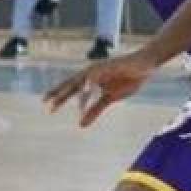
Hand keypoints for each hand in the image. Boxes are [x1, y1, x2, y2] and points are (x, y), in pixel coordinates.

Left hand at [44, 50, 158, 126]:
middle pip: (70, 84)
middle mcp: (90, 73)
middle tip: (47, 105)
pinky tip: (84, 89)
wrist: (145, 65)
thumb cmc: (127, 79)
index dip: (57, 94)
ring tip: (59, 102)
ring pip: (80, 81)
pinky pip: (96, 77)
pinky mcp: (108, 67)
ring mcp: (98, 69)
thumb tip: (80, 125)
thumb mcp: (109, 98)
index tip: (45, 103)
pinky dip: (89, 83)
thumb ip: (94, 110)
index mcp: (89, 80)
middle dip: (58, 95)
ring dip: (69, 92)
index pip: (70, 88)